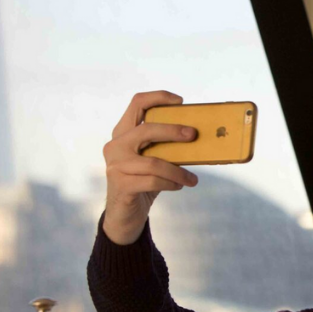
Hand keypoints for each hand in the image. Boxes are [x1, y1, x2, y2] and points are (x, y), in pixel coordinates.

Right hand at [102, 90, 199, 244]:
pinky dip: (171, 183)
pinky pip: (153, 181)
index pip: (137, 103)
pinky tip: (179, 186)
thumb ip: (165, 148)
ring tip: (192, 179)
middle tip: (194, 135)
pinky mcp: (121, 185)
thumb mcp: (153, 160)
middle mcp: (115, 145)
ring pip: (154, 162)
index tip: (181, 101)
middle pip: (146, 129)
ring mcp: (115, 165)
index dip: (158, 97)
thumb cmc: (143, 182)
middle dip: (173, 131)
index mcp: (123, 133)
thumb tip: (197, 137)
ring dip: (179, 171)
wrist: (125, 214)